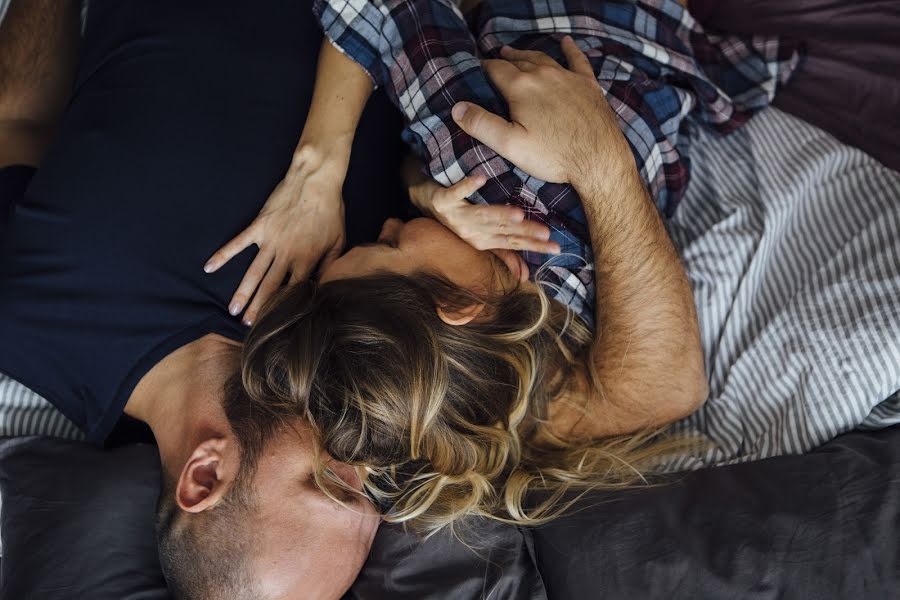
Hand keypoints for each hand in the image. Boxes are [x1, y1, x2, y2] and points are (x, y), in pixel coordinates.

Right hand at [204, 146, 345, 324]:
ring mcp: (270, 241)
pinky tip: (208, 267)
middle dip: (258, 308)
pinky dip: (222, 255)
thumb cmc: (330, 211)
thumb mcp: (338, 241)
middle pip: (270, 287)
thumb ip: (330, 264)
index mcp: (307, 260)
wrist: (314, 180)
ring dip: (242, 292)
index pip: (295, 291)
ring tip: (232, 310)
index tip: (279, 324)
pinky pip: (237, 244)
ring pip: (253, 272)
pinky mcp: (258, 227)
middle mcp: (286, 254)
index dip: (286, 309)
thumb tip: (326, 285)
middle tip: (248, 327)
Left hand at [408, 165, 559, 253]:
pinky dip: (468, 186)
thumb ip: (503, 251)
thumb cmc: (457, 217)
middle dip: (524, 232)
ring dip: (499, 214)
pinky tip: (481, 179)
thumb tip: (525, 274)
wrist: (422, 201)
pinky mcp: (443, 200)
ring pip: (482, 215)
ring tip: (519, 214)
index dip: (534, 246)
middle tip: (546, 232)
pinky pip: (456, 192)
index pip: (513, 243)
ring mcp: (456, 217)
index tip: (556, 247)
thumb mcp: (480, 235)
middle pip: (501, 230)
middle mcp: (470, 232)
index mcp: (482, 241)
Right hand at [450, 36, 631, 186]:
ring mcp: (568, 78)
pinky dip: (570, 50)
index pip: (496, 70)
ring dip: (527, 55)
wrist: (599, 159)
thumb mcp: (509, 145)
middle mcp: (544, 75)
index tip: (476, 69)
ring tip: (515, 52)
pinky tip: (566, 43)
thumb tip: (457, 107)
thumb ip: (481, 124)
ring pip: (542, 59)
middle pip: (518, 62)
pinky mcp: (588, 86)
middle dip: (504, 60)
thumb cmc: (553, 156)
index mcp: (521, 87)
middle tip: (495, 60)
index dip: (483, 68)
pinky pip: (577, 60)